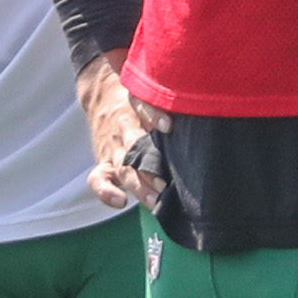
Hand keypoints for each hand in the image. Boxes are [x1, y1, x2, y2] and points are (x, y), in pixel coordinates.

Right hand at [79, 54, 167, 210]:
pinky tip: (121, 202)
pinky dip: (106, 192)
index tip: (169, 127)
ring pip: (122, 167)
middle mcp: (123, 128)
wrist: (101, 97)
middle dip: (149, 166)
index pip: (141, 108)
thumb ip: (167, 106)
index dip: (154, 117)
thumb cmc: (138, 102)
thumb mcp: (149, 96)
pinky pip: (98, 179)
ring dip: (138, 185)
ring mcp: (112, 148)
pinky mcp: (104, 162)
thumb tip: (200, 114)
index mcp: (135, 108)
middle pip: (133, 146)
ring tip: (155, 199)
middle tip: (165, 183)